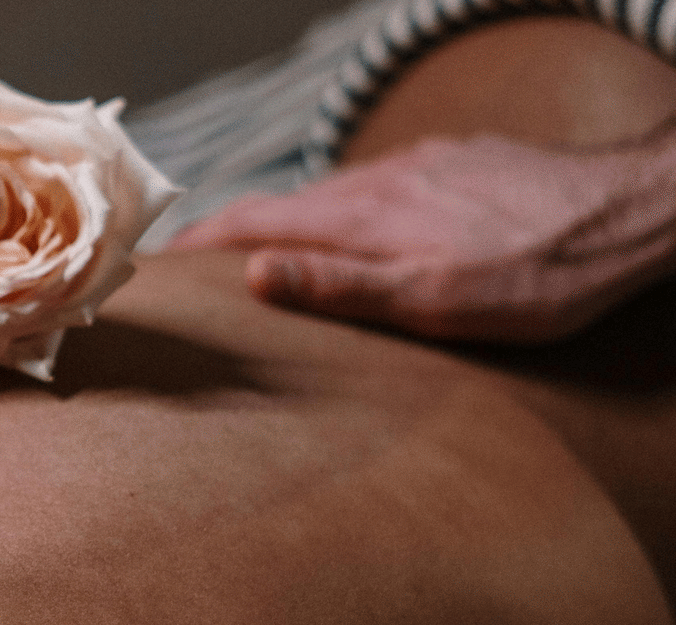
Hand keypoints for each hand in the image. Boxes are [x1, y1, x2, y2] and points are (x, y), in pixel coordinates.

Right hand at [169, 132, 675, 342]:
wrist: (638, 213)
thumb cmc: (542, 274)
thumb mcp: (436, 301)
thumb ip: (341, 285)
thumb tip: (251, 272)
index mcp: (363, 216)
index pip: (253, 221)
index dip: (199, 242)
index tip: (158, 262)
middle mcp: (380, 179)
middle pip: (284, 205)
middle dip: (232, 234)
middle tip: (195, 269)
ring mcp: (418, 166)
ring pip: (331, 196)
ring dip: (289, 224)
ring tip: (265, 259)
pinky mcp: (454, 163)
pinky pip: (376, 188)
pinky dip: (344, 215)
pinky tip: (360, 236)